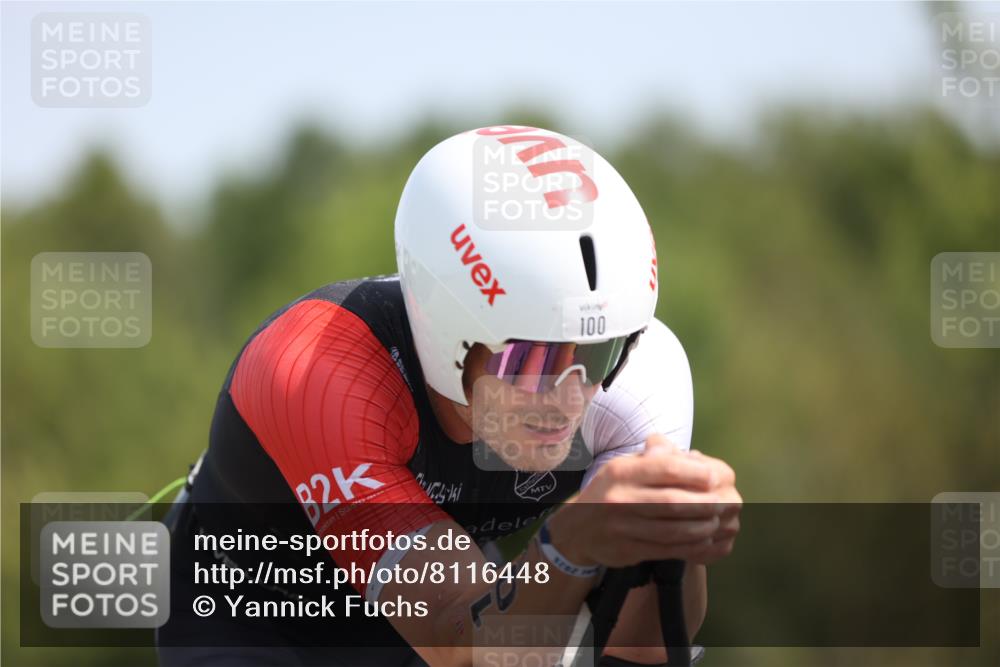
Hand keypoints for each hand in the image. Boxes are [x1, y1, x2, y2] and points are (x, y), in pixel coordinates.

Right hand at [548, 434, 740, 567]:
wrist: (577, 530)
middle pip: (672, 501)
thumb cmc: (611, 491)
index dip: (694, 473)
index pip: (664, 468)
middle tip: (726, 504)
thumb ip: (655, 458)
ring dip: (701, 528)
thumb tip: (694, 458)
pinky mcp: (628, 550)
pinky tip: (704, 541)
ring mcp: (623, 527)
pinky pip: (666, 550)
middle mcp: (620, 498)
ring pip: (672, 529)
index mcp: (622, 472)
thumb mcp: (624, 466)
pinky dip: (690, 546)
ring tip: (717, 523)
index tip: (715, 477)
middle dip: (704, 504)